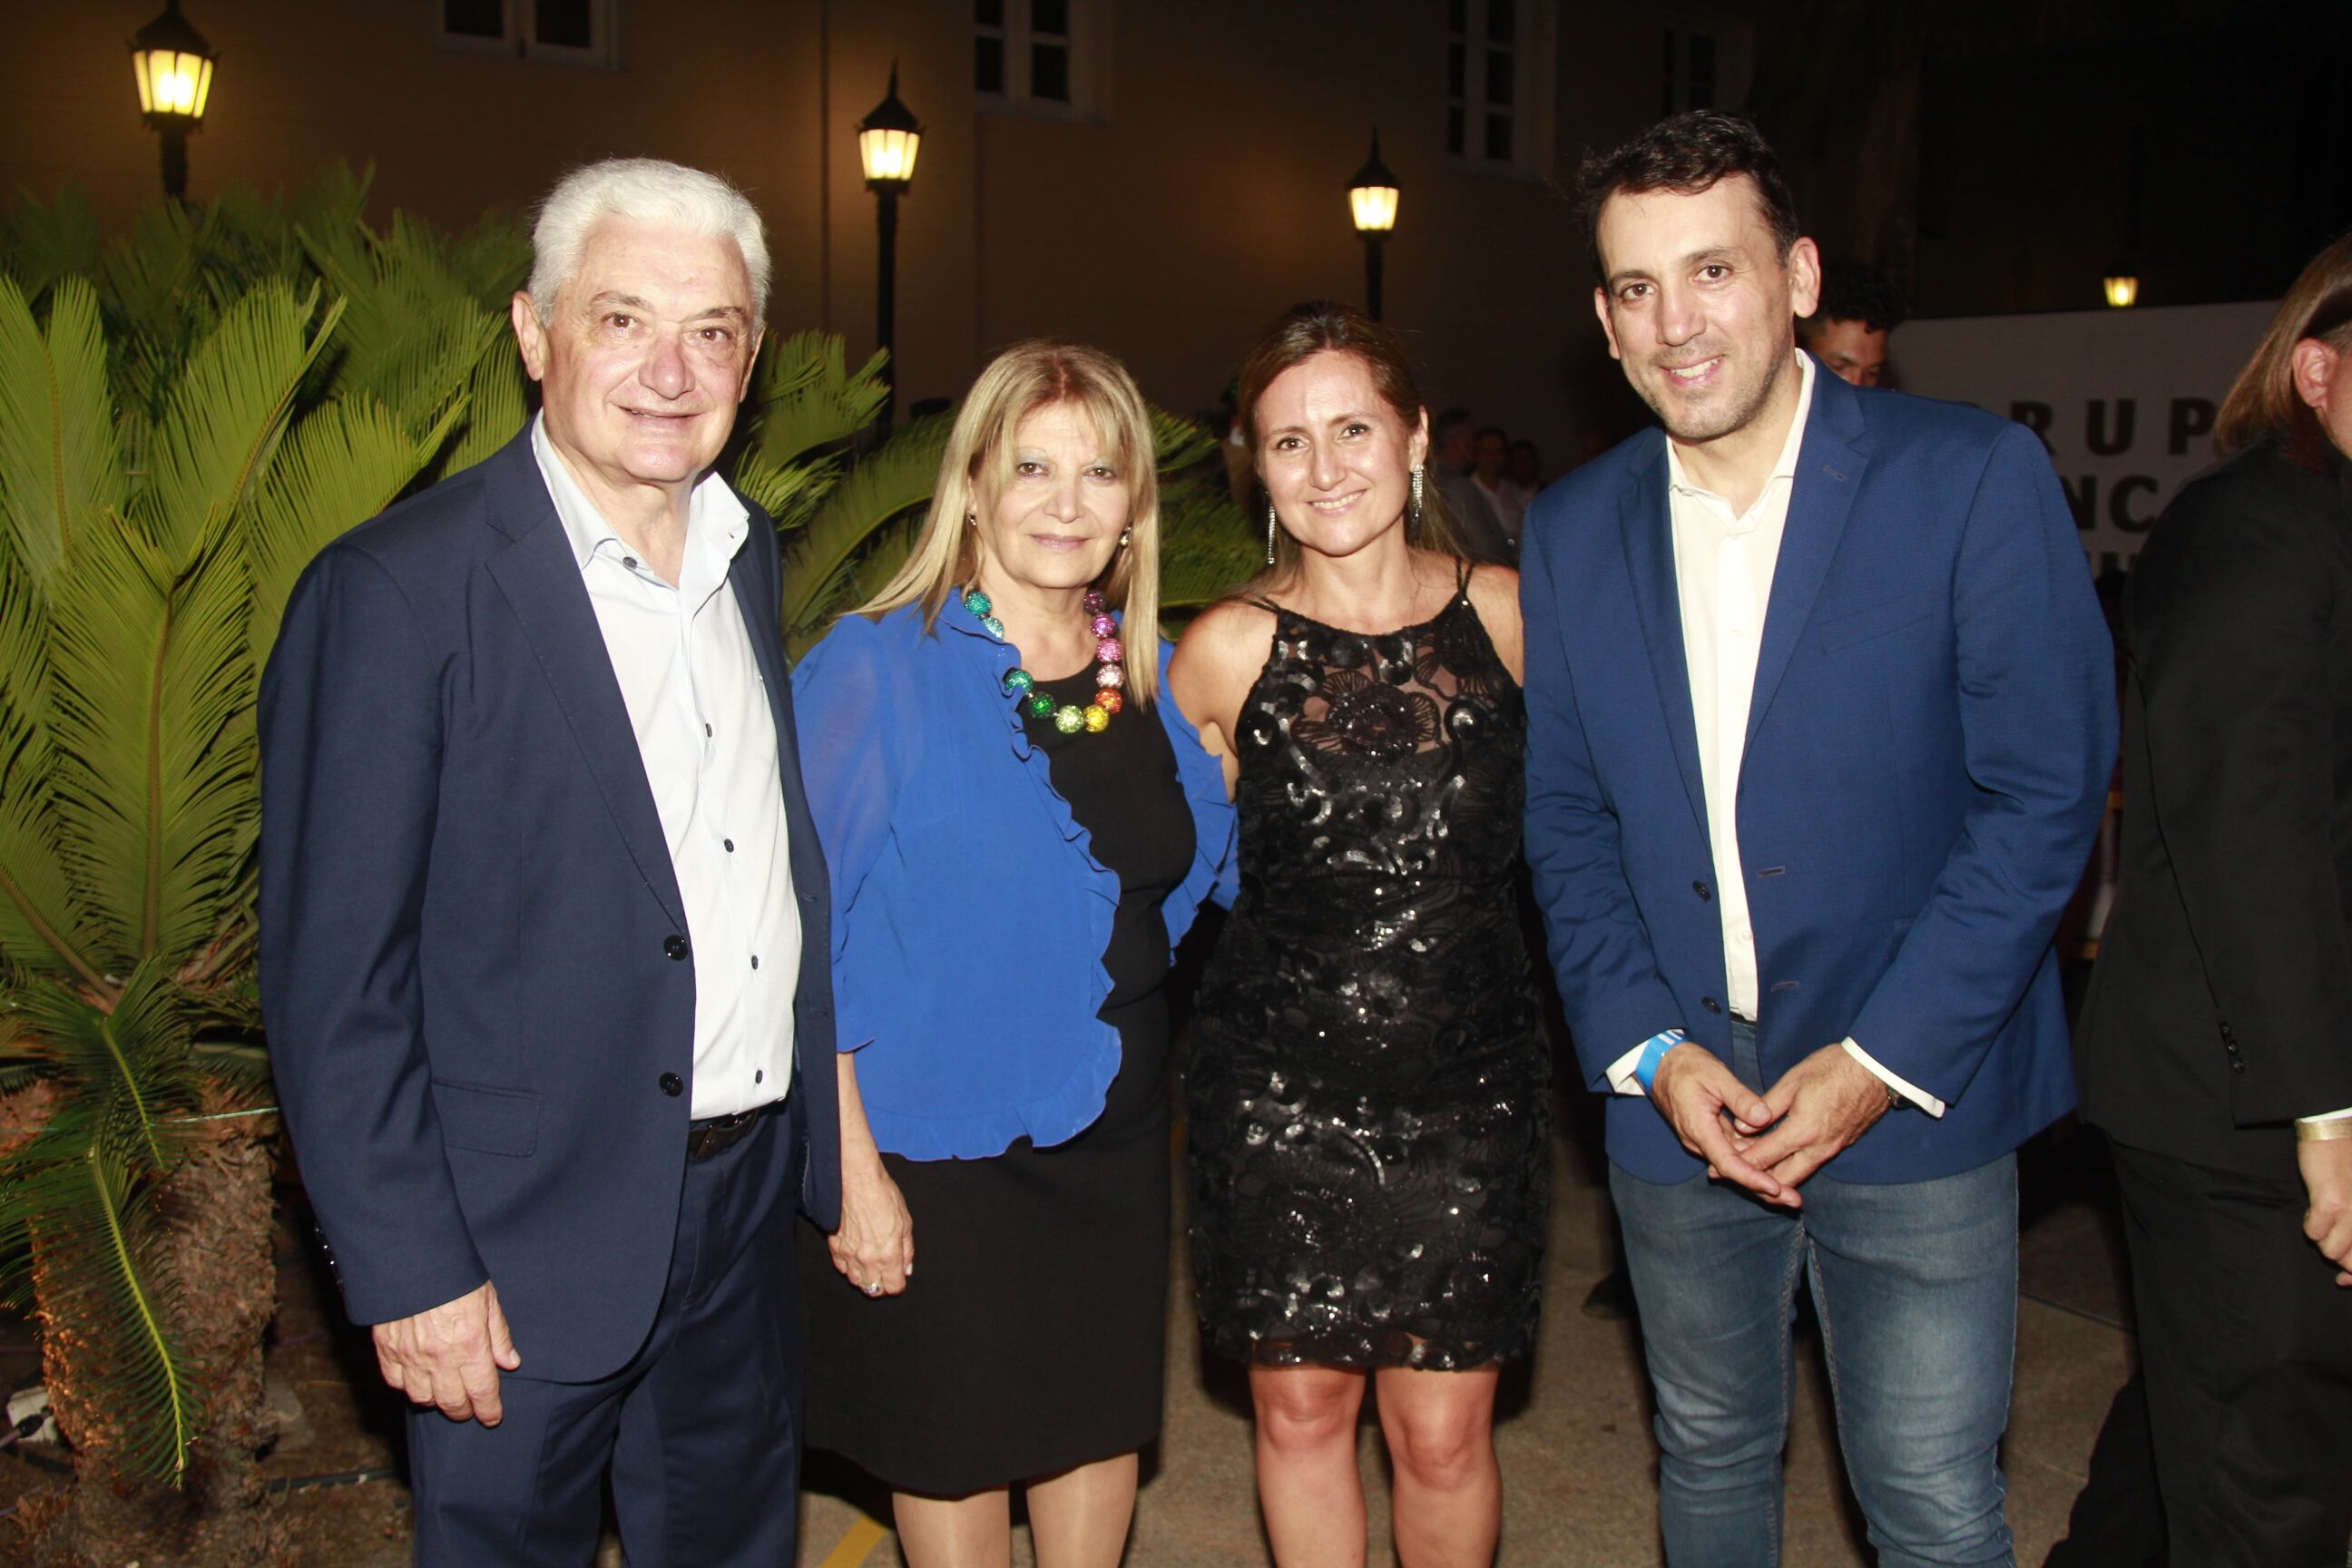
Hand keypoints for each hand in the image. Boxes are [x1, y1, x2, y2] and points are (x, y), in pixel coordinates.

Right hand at [371, 1280, 521, 1424]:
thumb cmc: (454, 1276)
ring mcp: (410, 1357)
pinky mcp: (387, 1350)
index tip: (492, 1417)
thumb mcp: (488, 1300)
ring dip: (435, 1401)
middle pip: (452, 1403)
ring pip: (422, 1398)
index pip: (482, 1392)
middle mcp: (440, 1358)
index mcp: (470, 1345)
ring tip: (444, 1393)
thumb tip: (510, 1363)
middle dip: (463, 1410)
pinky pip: (396, 1382)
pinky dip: (407, 1386)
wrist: (411, 1259)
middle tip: (469, 1408)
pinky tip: (417, 1379)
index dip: (489, 1410)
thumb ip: (499, 1335)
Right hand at [828, 1156, 913, 1297]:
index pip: (894, 1287)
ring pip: (857, 1282)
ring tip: (871, 1264)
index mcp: (888, 1255)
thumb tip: (906, 1268)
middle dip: (883, 1283)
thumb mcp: (906, 1222)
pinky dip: (850, 1267)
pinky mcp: (834, 1247)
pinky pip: (842, 1269)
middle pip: (874, 1290)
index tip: (899, 1276)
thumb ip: (907, 1250)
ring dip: (865, 1277)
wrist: (856, 1180)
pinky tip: (856, 1256)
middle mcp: (867, 1260)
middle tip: (886, 1270)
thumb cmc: (883, 1195)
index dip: (899, 1283)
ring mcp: (849, 1255)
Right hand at [1649, 1043, 1785, 1202]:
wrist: (1660, 1063)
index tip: (1776, 1188)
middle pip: (1733, 1171)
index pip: (1727, 1163)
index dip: (1752, 1178)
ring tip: (1789, 1188)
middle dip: (1763, 1187)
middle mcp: (1699, 1140)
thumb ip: (1741, 1098)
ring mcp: (1702, 1139)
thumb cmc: (1686, 1066)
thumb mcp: (1717, 1075)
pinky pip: (1730, 1151)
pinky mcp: (1707, 1134)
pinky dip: (1751, 1158)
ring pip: (1733, 1163)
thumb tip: (1764, 1118)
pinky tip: (1773, 1161)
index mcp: (1699, 1128)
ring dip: (1759, 1174)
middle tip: (1794, 1199)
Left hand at [1736, 1045, 1894, 1203]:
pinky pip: (1811, 1165)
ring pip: (1798, 1176)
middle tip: (1731, 1176)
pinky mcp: (1840, 1146)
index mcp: (1803, 1130)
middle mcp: (1818, 1147)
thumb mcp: (1794, 1080)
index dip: (1738, 1164)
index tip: (1717, 1168)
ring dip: (1774, 1178)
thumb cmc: (1834, 1068)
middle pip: (1781, 1179)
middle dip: (1755, 1181)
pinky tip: (1777, 1160)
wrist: (1877, 1069)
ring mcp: (1832, 1149)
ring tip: (1750, 1172)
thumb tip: (1743, 1127)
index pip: (1763, 1158)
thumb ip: (1767, 1106)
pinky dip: (1791, 1168)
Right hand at [2297, 1136, 2351, 1286]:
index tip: (2344, 1278)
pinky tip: (2314, 1210)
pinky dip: (2310, 1226)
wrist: (2338, 1132)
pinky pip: (2313, 1234)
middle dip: (2340, 1257)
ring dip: (2323, 1239)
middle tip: (2333, 1238)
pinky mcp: (2330, 1204)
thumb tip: (2348, 1268)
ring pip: (2332, 1253)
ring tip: (2324, 1218)